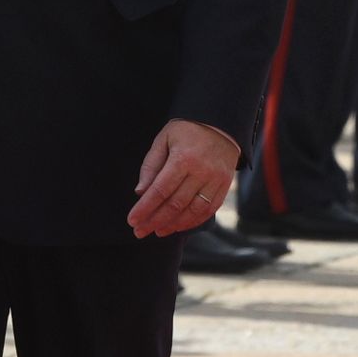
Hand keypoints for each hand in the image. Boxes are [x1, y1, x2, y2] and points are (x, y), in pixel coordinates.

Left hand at [127, 120, 240, 237]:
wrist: (220, 124)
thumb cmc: (186, 131)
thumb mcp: (163, 139)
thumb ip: (151, 165)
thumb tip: (140, 192)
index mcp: (183, 158)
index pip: (160, 190)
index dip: (145, 208)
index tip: (132, 220)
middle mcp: (201, 171)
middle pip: (175, 204)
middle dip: (154, 220)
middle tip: (139, 232)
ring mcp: (216, 180)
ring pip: (192, 211)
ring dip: (173, 225)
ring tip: (157, 231)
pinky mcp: (225, 186)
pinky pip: (208, 210)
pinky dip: (192, 221)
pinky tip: (178, 226)